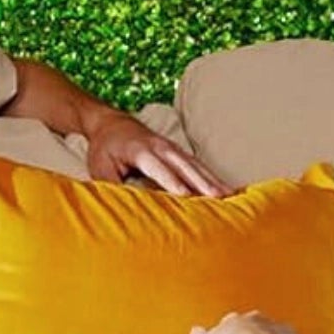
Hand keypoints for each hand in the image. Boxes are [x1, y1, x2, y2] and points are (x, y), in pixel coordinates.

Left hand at [84, 110, 227, 197]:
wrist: (111, 123)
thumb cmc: (104, 150)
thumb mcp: (100, 168)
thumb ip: (113, 187)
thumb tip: (127, 209)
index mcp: (140, 150)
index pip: (159, 168)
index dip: (173, 182)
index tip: (186, 196)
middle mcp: (161, 147)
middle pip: (186, 166)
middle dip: (203, 183)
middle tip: (221, 200)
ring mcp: (173, 148)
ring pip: (196, 166)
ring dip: (214, 181)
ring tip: (232, 197)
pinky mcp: (179, 153)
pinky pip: (198, 166)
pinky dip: (213, 178)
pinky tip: (227, 190)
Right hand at [188, 311, 296, 333]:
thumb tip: (194, 330)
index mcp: (230, 322)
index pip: (231, 321)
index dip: (232, 329)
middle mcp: (248, 320)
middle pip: (252, 319)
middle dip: (252, 326)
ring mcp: (265, 325)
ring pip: (269, 324)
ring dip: (271, 330)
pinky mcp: (281, 332)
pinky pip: (287, 332)